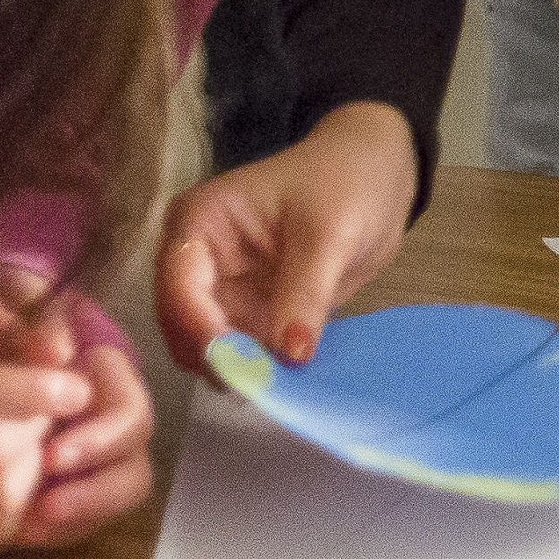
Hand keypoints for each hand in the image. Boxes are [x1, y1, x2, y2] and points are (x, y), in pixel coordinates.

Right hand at [158, 99, 418, 369]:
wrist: (378, 173)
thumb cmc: (348, 180)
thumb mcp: (331, 232)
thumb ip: (306, 292)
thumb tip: (290, 355)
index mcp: (200, 221)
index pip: (180, 284)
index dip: (201, 328)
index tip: (238, 365)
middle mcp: (196, 260)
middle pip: (184, 324)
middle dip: (219, 356)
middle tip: (264, 386)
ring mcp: (220, 289)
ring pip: (208, 347)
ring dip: (240, 368)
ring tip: (282, 384)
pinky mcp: (247, 312)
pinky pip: (242, 351)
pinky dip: (261, 368)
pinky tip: (288, 380)